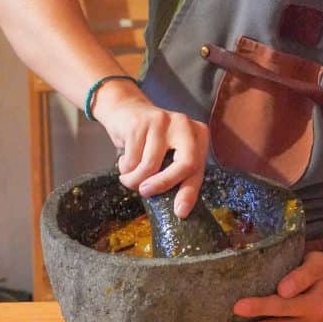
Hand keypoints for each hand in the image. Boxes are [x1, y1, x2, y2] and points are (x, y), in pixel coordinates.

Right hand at [96, 87, 209, 217]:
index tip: (180, 212)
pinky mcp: (140, 123)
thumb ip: (178, 173)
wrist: (126, 109)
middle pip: (184, 164)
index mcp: (198, 134)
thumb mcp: (171, 153)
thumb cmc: (152, 140)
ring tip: (129, 177)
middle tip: (146, 192)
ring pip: (150, 166)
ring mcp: (162, 121)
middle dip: (164, 184)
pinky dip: (124, 168)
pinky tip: (124, 160)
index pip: (197, 168)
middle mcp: (184, 125)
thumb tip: (179, 209)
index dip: (189, 193)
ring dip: (134, 179)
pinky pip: (131, 160)